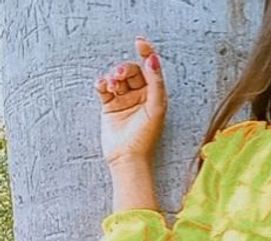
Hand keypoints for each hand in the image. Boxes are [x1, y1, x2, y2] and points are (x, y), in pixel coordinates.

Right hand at [95, 36, 167, 165]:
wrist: (127, 157)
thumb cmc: (144, 138)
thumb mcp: (156, 108)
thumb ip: (156, 82)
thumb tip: (153, 59)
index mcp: (154, 96)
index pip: (150, 69)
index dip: (146, 53)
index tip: (139, 42)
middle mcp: (140, 97)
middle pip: (132, 71)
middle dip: (125, 69)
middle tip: (121, 76)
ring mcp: (124, 101)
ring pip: (117, 78)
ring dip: (114, 77)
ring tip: (113, 86)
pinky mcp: (109, 106)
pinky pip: (103, 87)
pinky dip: (102, 83)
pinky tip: (104, 87)